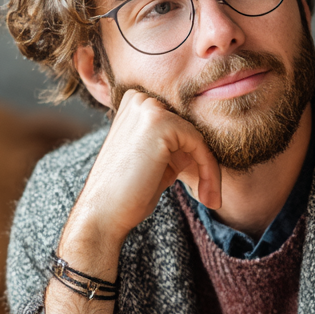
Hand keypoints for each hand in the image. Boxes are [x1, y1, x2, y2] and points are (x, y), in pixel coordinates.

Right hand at [71, 89, 220, 243]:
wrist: (104, 213)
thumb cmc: (128, 193)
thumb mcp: (157, 162)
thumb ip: (175, 147)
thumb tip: (204, 143)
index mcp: (136, 107)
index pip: (181, 126)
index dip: (195, 156)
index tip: (205, 187)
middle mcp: (139, 100)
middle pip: (191, 129)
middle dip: (204, 162)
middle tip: (210, 196)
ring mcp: (148, 107)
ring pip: (198, 137)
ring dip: (210, 170)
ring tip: (210, 199)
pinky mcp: (160, 121)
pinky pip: (199, 144)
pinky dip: (209, 171)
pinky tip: (207, 195)